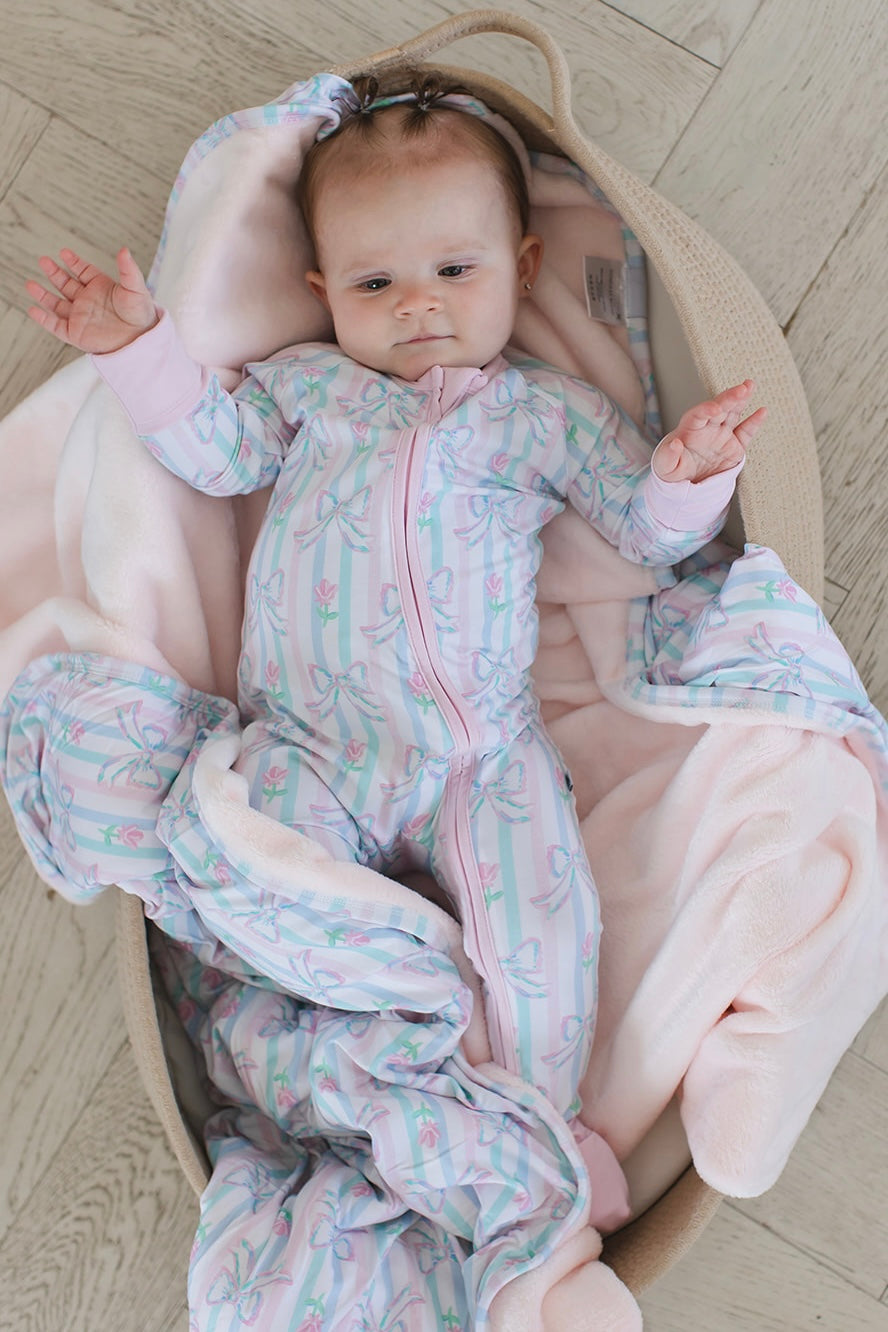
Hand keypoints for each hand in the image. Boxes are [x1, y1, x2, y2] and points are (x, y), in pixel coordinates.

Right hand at [25, 246, 156, 352]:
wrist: (140, 341)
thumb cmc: (141, 316)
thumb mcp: (136, 288)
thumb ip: (128, 269)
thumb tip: (124, 250)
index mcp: (101, 288)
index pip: (83, 272)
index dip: (73, 262)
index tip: (64, 253)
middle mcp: (88, 301)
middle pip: (66, 284)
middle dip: (54, 273)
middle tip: (43, 261)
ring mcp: (81, 317)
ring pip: (56, 304)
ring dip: (43, 295)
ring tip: (30, 284)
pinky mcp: (76, 333)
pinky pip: (55, 325)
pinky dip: (44, 319)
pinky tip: (33, 309)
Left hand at [652, 379, 766, 482]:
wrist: (686, 483)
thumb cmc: (672, 470)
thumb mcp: (664, 467)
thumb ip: (668, 456)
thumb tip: (675, 444)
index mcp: (689, 429)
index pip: (698, 415)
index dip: (706, 410)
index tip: (715, 408)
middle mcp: (707, 427)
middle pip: (719, 408)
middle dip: (729, 398)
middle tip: (742, 388)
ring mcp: (722, 435)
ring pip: (733, 414)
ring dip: (741, 400)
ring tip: (749, 386)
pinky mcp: (734, 446)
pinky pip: (745, 433)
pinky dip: (754, 423)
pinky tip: (762, 411)